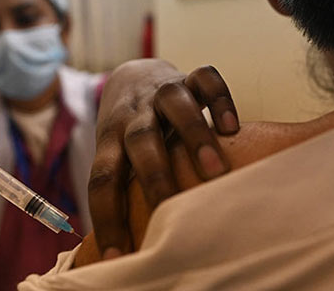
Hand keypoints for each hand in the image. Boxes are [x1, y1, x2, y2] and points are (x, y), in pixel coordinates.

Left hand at [88, 59, 238, 258]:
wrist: (132, 76)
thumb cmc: (128, 133)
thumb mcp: (118, 155)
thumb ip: (125, 187)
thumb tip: (130, 248)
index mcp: (110, 139)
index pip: (102, 178)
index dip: (107, 217)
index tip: (115, 255)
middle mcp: (134, 115)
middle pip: (139, 140)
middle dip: (155, 176)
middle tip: (170, 210)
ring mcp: (161, 92)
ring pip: (173, 103)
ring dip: (193, 135)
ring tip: (215, 170)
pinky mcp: (188, 77)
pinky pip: (205, 78)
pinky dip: (219, 99)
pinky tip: (231, 127)